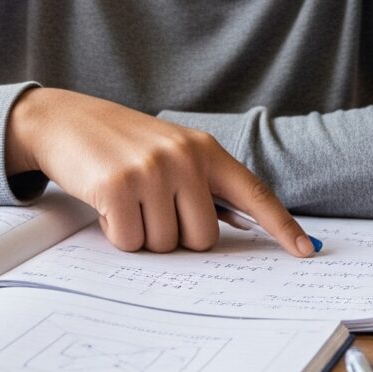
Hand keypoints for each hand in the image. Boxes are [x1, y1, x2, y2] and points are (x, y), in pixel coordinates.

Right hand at [4, 88, 314, 256]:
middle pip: (202, 239)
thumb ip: (204, 186)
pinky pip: (131, 242)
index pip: (254, 194)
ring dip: (142, 234)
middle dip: (174, 236)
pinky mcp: (118, 186)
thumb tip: (240, 227)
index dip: (282, 226)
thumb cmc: (123, 146)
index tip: (307, 251)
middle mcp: (185, 158)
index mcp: (206, 151)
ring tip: (127, 200)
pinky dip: (117, 233)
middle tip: (150, 208)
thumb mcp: (172, 153)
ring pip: (164, 245)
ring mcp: (152, 170)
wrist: (65, 120)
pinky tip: (108, 204)